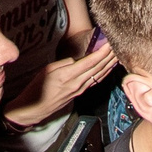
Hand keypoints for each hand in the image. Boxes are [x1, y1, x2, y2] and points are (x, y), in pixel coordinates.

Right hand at [3, 45, 118, 127]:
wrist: (34, 109)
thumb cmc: (37, 88)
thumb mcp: (47, 70)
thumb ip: (64, 63)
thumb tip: (78, 58)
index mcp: (68, 76)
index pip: (90, 62)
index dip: (102, 52)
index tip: (109, 42)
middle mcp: (77, 84)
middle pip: (98, 68)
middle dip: (109, 55)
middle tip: (118, 44)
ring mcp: (80, 89)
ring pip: (99, 75)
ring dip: (110, 64)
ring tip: (118, 53)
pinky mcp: (80, 93)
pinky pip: (96, 81)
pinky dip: (105, 72)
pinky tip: (109, 67)